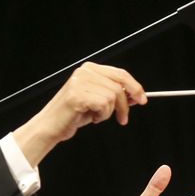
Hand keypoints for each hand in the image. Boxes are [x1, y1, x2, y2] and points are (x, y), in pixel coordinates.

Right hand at [14, 62, 146, 164]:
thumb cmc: (74, 114)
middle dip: (126, 103)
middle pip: (120, 84)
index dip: (134, 86)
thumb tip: (135, 95)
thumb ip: (114, 94)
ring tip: (96, 117)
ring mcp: (81, 82)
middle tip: (124, 118)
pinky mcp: (78, 95)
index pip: (120, 73)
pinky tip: (91, 118)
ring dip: (108, 112)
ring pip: (113, 96)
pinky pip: (104, 105)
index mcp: (90, 69)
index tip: (142, 99)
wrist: (52, 126)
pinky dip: (101, 116)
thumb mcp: (97, 101)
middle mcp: (85, 72)